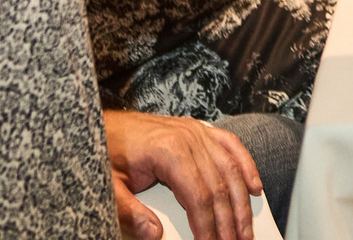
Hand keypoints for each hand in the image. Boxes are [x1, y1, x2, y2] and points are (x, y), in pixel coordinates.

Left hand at [104, 110, 259, 239]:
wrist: (99, 124)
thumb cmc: (105, 152)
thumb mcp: (109, 188)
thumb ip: (130, 213)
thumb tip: (154, 235)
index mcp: (168, 150)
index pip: (199, 195)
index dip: (207, 225)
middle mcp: (189, 138)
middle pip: (219, 185)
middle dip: (230, 220)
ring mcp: (196, 131)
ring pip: (230, 168)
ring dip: (242, 201)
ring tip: (246, 228)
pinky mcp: (198, 130)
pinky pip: (230, 146)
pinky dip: (245, 166)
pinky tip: (254, 187)